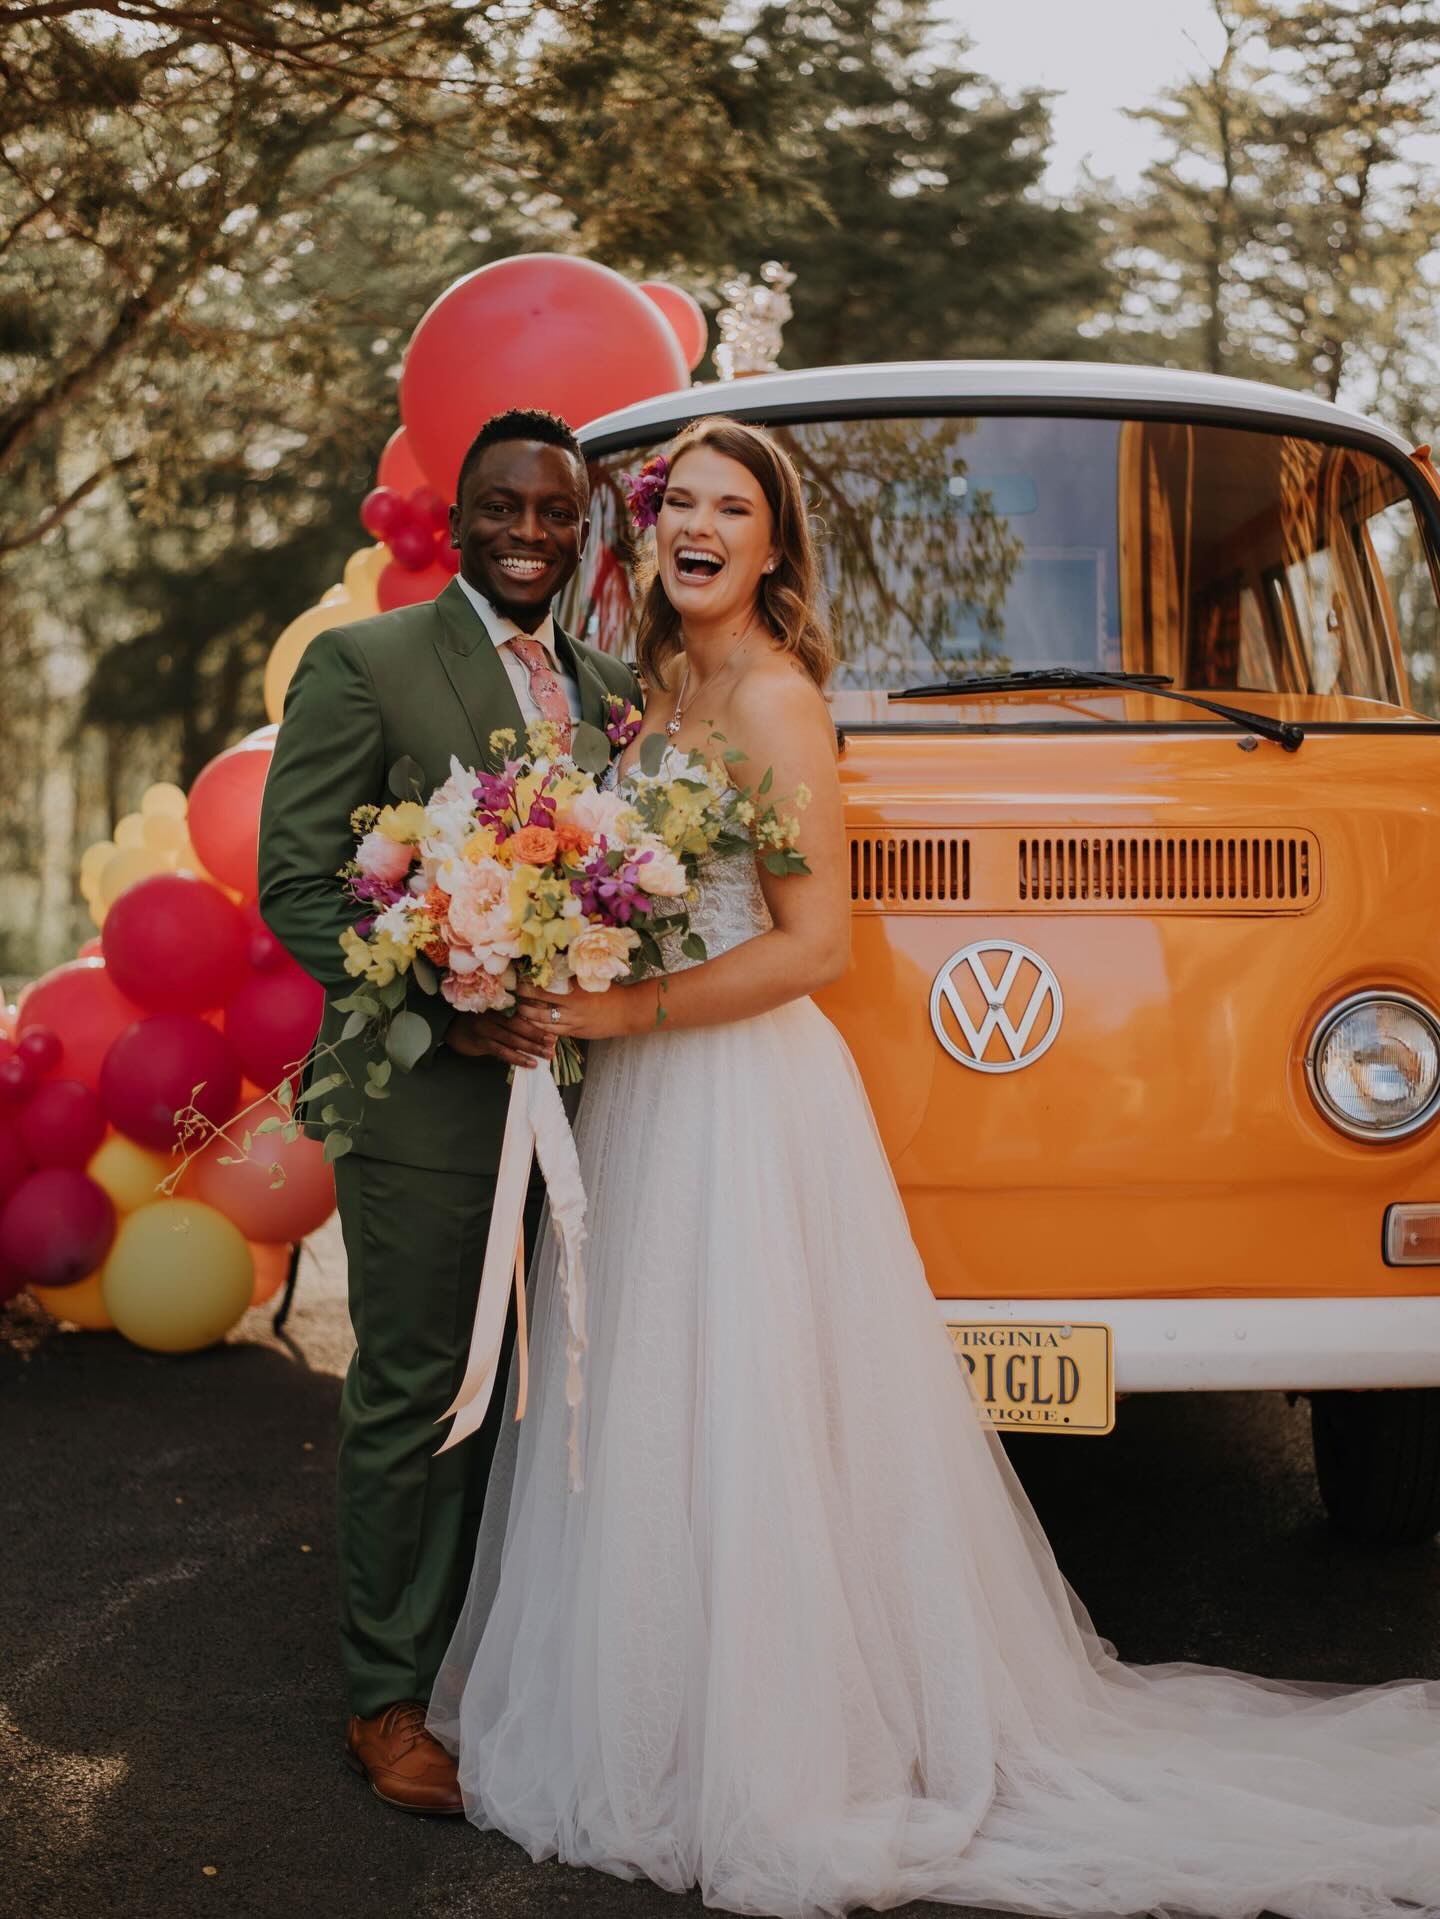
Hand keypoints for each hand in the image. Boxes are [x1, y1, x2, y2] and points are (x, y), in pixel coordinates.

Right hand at [444, 1004, 556, 1069]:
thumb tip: (533, 1029)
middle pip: (519, 1026)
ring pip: (513, 1040)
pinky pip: (502, 1051)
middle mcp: (493, 1015)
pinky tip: (529, 1063)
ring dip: (531, 1049)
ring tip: (546, 1056)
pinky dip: (517, 1058)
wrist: (448, 1027)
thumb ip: (508, 1020)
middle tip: (553, 1045)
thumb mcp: (491, 1015)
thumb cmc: (474, 1022)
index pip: (521, 1015)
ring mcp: (485, 1028)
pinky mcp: (480, 1042)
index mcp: (498, 1007)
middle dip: (538, 1037)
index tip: (553, 1032)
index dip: (537, 1024)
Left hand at [516, 981, 643, 1042]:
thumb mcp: (590, 980)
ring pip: (544, 1024)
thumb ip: (571, 977)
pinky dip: (542, 1029)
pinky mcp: (576, 1034)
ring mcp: (573, 1024)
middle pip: (539, 1010)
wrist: (628, 1011)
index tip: (519, 983)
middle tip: (514, 999)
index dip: (528, 988)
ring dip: (529, 1019)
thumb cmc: (610, 991)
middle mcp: (571, 1009)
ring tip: (519, 1012)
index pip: (543, 991)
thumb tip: (552, 967)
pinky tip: (534, 1025)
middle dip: (524, 1005)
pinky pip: (554, 1033)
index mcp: (574, 993)